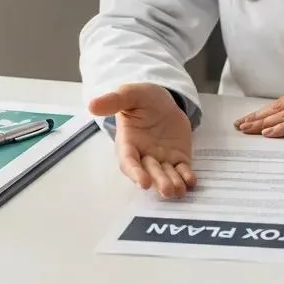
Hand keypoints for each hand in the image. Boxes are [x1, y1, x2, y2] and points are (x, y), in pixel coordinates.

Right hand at [88, 83, 195, 198]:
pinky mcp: (177, 158)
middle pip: (150, 172)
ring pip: (166, 176)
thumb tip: (92, 105)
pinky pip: (182, 170)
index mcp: (128, 143)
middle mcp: (144, 155)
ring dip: (172, 184)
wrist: (162, 100)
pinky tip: (191, 181)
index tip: (144, 182)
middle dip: (158, 181)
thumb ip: (114, 100)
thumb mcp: (129, 94)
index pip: (129, 162)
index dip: (136, 173)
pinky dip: (186, 177)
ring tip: (179, 189)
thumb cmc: (141, 99)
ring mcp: (162, 159)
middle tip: (167, 189)